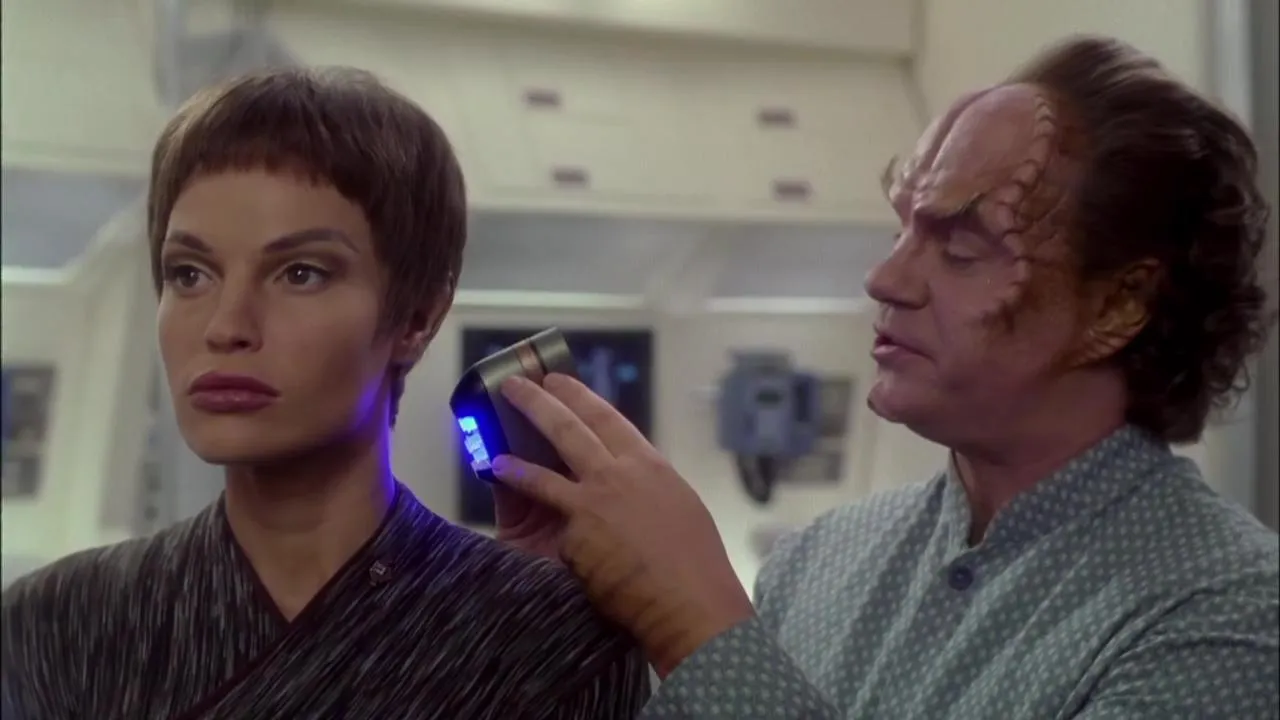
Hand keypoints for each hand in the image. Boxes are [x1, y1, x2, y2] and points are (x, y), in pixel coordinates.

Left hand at [491, 373, 754, 677]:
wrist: (689, 600)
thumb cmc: (696, 561)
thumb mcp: (679, 505)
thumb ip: (648, 487)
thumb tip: (632, 482)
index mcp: (648, 464)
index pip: (608, 419)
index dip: (579, 397)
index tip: (559, 381)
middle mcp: (618, 475)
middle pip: (569, 429)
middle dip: (538, 403)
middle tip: (516, 385)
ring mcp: (594, 503)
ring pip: (544, 473)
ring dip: (516, 458)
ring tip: (494, 448)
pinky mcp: (576, 535)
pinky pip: (553, 521)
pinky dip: (533, 511)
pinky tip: (515, 504)